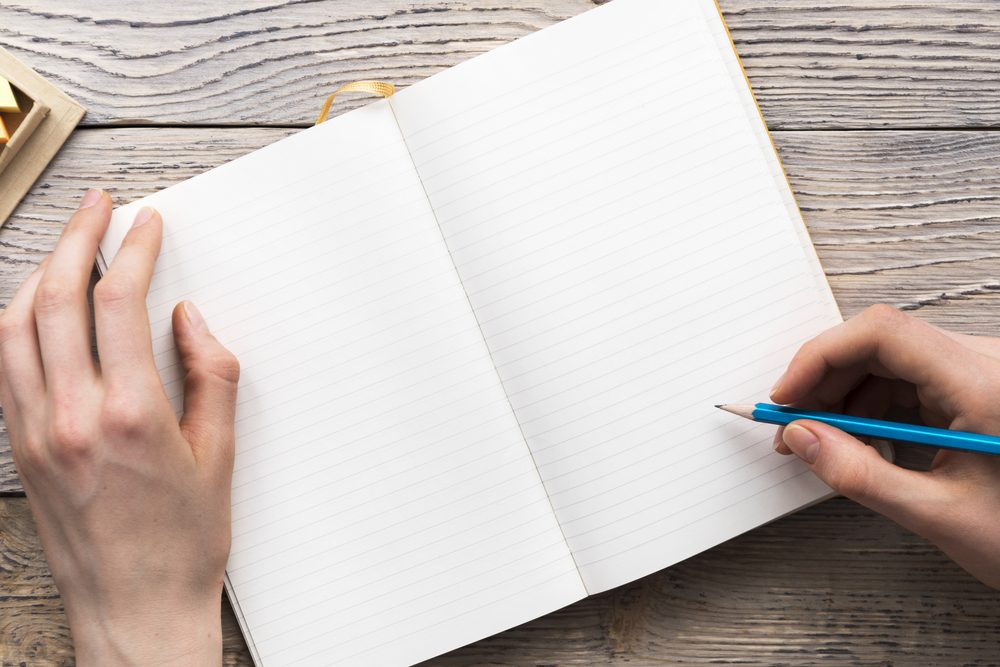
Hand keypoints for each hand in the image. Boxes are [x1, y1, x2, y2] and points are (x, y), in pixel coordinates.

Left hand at [0, 189, 239, 663]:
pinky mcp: (19, 450)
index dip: (132, 249)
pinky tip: (31, 307)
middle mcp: (69, 417)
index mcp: (128, 415)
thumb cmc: (182, 544)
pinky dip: (14, 322)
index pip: (117, 303)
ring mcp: (34, 433)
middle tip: (98, 207)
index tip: (146, 223)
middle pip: (53, 298)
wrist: (134, 610)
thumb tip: (187, 319)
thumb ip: (210, 376)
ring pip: (14, 326)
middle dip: (76, 238)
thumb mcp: (221, 456)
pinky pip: (2, 366)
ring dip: (37, 272)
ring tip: (64, 244)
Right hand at [772, 304, 999, 588]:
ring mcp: (981, 374)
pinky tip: (859, 442)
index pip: (883, 333)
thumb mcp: (939, 514)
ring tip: (819, 441)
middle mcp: (985, 365)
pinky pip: (909, 380)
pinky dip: (873, 407)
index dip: (821, 356)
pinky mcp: (977, 389)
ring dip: (845, 397)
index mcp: (983, 385)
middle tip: (792, 425)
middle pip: (880, 343)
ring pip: (890, 361)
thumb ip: (860, 475)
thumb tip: (802, 438)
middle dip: (825, 381)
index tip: (787, 396)